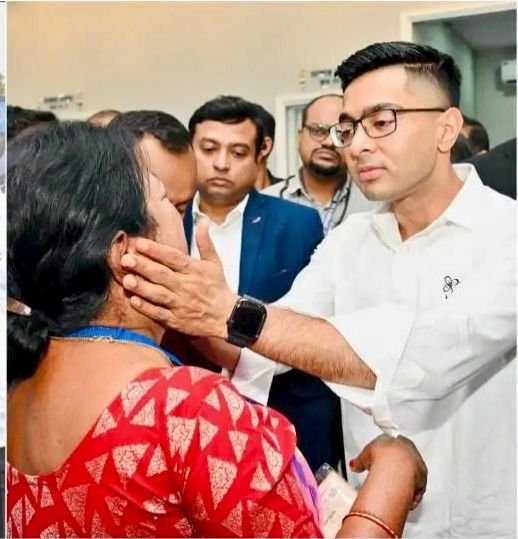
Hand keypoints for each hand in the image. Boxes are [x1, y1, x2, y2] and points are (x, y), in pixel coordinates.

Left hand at [121, 220, 237, 338]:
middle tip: (126, 259)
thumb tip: (203, 220)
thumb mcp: (215, 263)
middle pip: (162, 275)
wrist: (227, 317)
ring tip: (127, 280)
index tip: (140, 243)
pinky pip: (160, 314)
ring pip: (159, 295)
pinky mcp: (177, 320)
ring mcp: (181, 304)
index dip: (156, 251)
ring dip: (142, 287)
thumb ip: (205, 242)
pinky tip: (134, 300)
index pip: (174, 258)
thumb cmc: (217, 287)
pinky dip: (147, 308)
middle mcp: (187, 286)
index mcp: (195, 270)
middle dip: (143, 267)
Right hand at [350, 434, 426, 509]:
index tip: (380, 464)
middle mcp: (412, 453)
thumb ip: (360, 460)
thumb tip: (355, 464)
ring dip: (402, 484)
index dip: (387, 457)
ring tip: (390, 490)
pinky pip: (415, 492)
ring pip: (412, 477)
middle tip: (384, 478)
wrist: (393, 467)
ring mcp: (418, 468)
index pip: (396, 449)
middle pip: (405, 463)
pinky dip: (407, 496)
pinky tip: (396, 498)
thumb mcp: (365, 454)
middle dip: (395, 472)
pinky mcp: (422, 483)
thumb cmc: (382, 455)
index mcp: (400, 440)